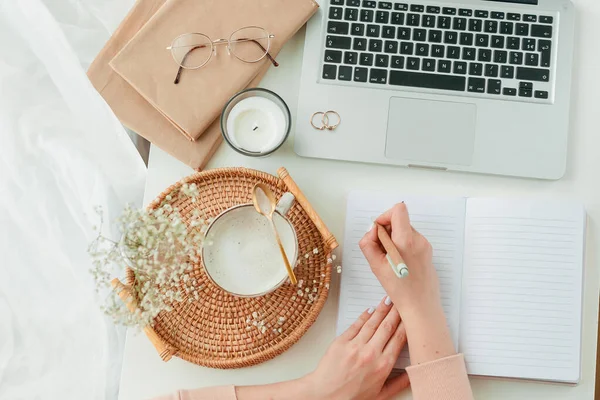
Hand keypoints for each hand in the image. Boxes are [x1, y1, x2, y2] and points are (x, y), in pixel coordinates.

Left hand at [305, 296, 409, 399]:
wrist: (324, 396)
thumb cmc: (351, 397)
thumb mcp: (381, 395)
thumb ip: (399, 383)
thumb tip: (413, 374)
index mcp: (383, 366)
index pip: (399, 339)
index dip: (406, 324)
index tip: (411, 316)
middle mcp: (370, 354)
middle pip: (387, 326)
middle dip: (396, 312)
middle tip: (402, 301)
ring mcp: (355, 346)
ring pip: (372, 323)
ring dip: (382, 309)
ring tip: (388, 300)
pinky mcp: (341, 342)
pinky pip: (355, 325)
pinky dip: (364, 316)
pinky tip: (370, 309)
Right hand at [359, 203, 455, 364]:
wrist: (421, 306)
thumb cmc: (400, 290)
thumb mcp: (376, 266)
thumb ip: (368, 243)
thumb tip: (371, 231)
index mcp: (406, 240)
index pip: (398, 210)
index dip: (384, 216)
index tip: (378, 231)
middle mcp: (418, 239)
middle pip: (400, 221)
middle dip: (386, 231)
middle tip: (380, 250)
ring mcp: (425, 245)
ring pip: (404, 231)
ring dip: (393, 239)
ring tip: (389, 260)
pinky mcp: (427, 252)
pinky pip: (411, 240)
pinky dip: (402, 246)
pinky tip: (398, 263)